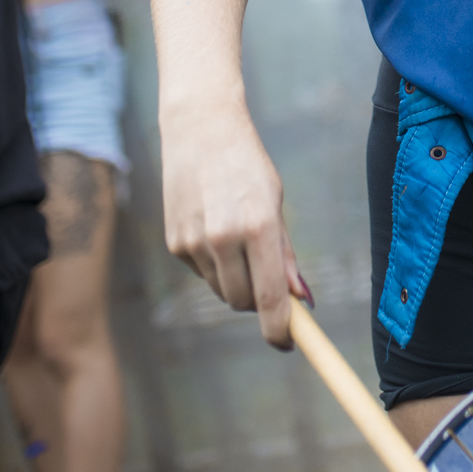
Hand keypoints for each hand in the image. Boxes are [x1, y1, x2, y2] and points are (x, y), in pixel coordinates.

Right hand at [161, 100, 303, 346]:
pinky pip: (202, 273)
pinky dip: (215, 265)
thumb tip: (298, 299)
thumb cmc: (246, 165)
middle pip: (244, 302)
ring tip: (241, 240)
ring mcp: (194, 242)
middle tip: (270, 283)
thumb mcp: (275, 203)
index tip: (288, 342)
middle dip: (260, 301)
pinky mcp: (174, 243)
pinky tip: (216, 229)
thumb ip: (284, 254)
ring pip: (222, 290)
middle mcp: (224, 237)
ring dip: (237, 281)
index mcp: (258, 225)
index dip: (280, 329)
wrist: (200, 129)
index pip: (270, 297)